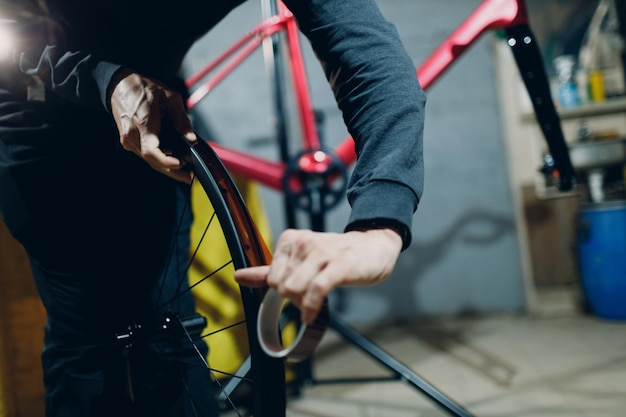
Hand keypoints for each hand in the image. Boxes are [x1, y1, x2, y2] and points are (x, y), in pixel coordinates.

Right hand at [109, 70, 195, 182]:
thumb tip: (191, 139)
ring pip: (148, 160)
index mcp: (143, 123)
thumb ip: (181, 119)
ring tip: (184, 172)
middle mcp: (132, 134)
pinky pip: (144, 154)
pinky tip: (171, 161)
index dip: (165, 161)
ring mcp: (128, 140)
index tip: (179, 164)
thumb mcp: (169, 97)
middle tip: (189, 177)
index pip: (151, 150)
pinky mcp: (128, 141)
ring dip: (165, 167)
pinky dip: (158, 159)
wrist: (120, 85)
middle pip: (152, 160)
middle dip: (172, 171)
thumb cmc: (143, 88)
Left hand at [234, 228, 402, 324]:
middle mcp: (303, 243)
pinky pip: (315, 292)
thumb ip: (269, 269)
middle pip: (281, 287)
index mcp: (291, 239)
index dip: (281, 291)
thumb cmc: (337, 255)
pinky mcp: (338, 265)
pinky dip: (311, 308)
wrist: (374, 246)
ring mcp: (321, 254)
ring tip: (313, 303)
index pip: (271, 278)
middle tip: (308, 297)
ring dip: (303, 305)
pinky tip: (312, 314)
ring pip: (294, 290)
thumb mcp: (301, 259)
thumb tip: (239, 276)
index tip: (295, 292)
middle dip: (293, 298)